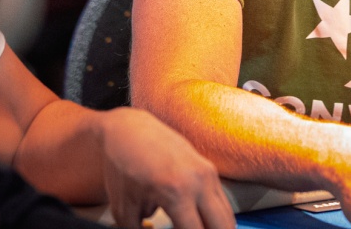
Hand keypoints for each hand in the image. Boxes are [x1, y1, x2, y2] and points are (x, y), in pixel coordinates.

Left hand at [100, 107, 234, 228]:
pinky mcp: (209, 168)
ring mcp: (207, 172)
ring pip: (227, 215)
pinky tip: (195, 223)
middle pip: (223, 226)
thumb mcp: (124, 211)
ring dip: (214, 228)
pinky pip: (220, 201)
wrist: (129, 131)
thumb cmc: (123, 170)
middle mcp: (199, 181)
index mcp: (177, 192)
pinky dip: (212, 217)